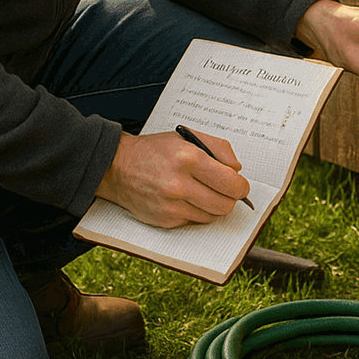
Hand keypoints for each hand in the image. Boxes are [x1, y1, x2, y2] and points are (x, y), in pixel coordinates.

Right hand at [95, 130, 250, 227]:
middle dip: (230, 198)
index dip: (241, 186)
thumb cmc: (155, 151)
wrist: (117, 167)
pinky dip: (195, 212)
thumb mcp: (188, 137)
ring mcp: (171, 205)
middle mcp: (179, 184)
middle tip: (223, 190)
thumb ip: (219, 148)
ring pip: (212, 216)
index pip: (232, 183)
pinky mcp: (164, 220)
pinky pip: (194, 222)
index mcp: (189, 158)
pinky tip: (185, 199)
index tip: (239, 184)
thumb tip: (237, 170)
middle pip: (225, 205)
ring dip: (213, 206)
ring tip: (202, 191)